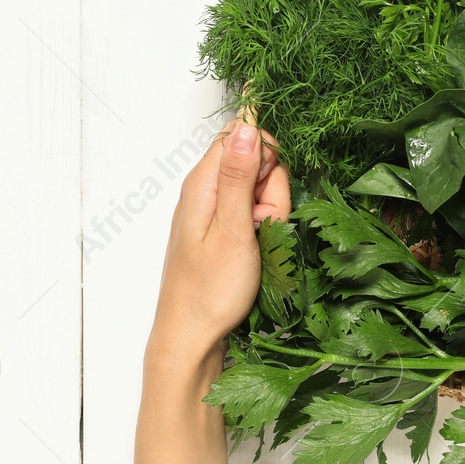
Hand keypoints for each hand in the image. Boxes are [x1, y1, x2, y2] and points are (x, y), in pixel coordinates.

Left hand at [150, 119, 290, 369]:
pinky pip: (255, 214)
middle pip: (255, 164)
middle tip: (261, 226)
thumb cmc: (210, 290)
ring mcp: (215, 211)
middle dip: (272, 191)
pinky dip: (264, 230)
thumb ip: (240, 175)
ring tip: (257, 245)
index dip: (267, 155)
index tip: (269, 188)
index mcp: (202, 183)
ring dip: (271, 215)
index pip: (242, 135)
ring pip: (261, 191)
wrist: (192, 337)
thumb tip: (247, 125)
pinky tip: (257, 252)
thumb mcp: (233, 229)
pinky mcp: (224, 229)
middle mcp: (206, 190)